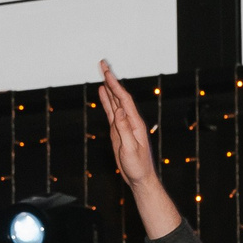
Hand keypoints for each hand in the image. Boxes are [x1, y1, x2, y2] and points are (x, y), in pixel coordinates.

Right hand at [97, 62, 180, 237]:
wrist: (140, 178)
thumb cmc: (137, 167)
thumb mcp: (130, 149)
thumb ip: (124, 130)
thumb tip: (119, 112)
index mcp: (135, 123)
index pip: (124, 99)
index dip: (115, 85)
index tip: (106, 73)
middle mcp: (130, 120)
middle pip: (119, 95)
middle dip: (111, 79)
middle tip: (102, 64)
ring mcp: (124, 124)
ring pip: (114, 101)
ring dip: (108, 86)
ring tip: (102, 72)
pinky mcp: (118, 130)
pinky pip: (111, 111)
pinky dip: (106, 100)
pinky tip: (102, 92)